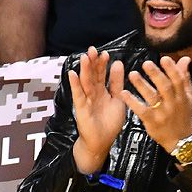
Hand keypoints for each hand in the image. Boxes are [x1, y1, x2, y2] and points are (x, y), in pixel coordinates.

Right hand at [68, 46, 129, 174]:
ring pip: (85, 82)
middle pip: (92, 75)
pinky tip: (72, 74)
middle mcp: (93, 93)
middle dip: (93, 63)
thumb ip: (118, 83)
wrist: (101, 142)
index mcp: (103, 91)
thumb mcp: (118, 100)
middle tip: (93, 50)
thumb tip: (118, 63)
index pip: (102, 74)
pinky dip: (75, 85)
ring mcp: (86, 99)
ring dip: (84, 70)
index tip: (106, 54)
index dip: (103, 65)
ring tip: (84, 57)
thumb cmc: (110, 123)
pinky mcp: (81, 108)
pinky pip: (78, 95)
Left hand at [122, 56, 191, 152]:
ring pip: (152, 98)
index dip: (171, 69)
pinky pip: (141, 110)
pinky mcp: (152, 122)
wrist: (181, 140)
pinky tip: (124, 93)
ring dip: (141, 85)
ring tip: (132, 74)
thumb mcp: (187, 97)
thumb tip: (184, 59)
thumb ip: (184, 78)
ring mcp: (162, 114)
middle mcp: (173, 104)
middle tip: (146, 63)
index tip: (164, 58)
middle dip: (156, 74)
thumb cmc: (183, 116)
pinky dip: (132, 102)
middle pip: (165, 87)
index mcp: (182, 96)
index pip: (178, 80)